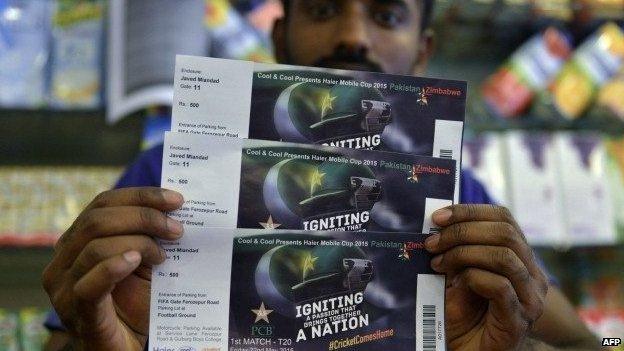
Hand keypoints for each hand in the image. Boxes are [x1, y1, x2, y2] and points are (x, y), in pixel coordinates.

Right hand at [42, 188, 184, 350]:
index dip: (140, 196)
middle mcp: (62, 260)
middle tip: (176, 228)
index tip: (176, 200)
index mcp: (76, 242)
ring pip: (95, 246)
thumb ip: (148, 237)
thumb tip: (175, 210)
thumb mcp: (142, 264)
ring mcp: (64, 287)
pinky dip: (114, 267)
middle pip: (97, 220)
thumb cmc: (134, 305)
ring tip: (163, 255)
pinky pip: (90, 284)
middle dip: (143, 216)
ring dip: (138, 243)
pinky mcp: (76, 311)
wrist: (123, 347)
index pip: (103, 204)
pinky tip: (136, 261)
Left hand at [425, 205, 547, 350]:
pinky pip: (500, 286)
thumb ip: (455, 251)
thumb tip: (436, 224)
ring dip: (464, 253)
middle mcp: (532, 275)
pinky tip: (454, 284)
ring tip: (438, 263)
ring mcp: (530, 298)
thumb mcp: (456, 276)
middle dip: (462, 231)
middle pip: (505, 232)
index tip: (438, 216)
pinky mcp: (519, 320)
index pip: (504, 219)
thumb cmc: (463, 317)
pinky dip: (472, 277)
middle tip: (432, 242)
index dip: (470, 211)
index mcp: (520, 258)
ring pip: (504, 256)